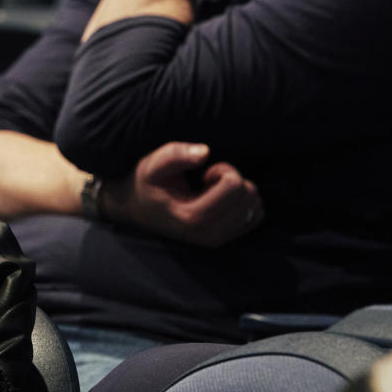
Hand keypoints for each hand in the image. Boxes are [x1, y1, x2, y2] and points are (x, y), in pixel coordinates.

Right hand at [102, 142, 262, 247]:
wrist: (135, 208)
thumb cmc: (146, 182)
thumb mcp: (153, 164)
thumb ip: (176, 155)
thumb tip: (205, 152)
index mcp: (193, 217)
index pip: (235, 187)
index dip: (224, 169)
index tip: (204, 171)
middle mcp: (209, 234)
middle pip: (249, 196)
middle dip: (233, 178)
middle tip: (208, 178)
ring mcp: (218, 240)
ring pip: (255, 207)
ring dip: (239, 191)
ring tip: (212, 189)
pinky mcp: (225, 239)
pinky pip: (255, 216)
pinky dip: (244, 202)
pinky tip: (221, 198)